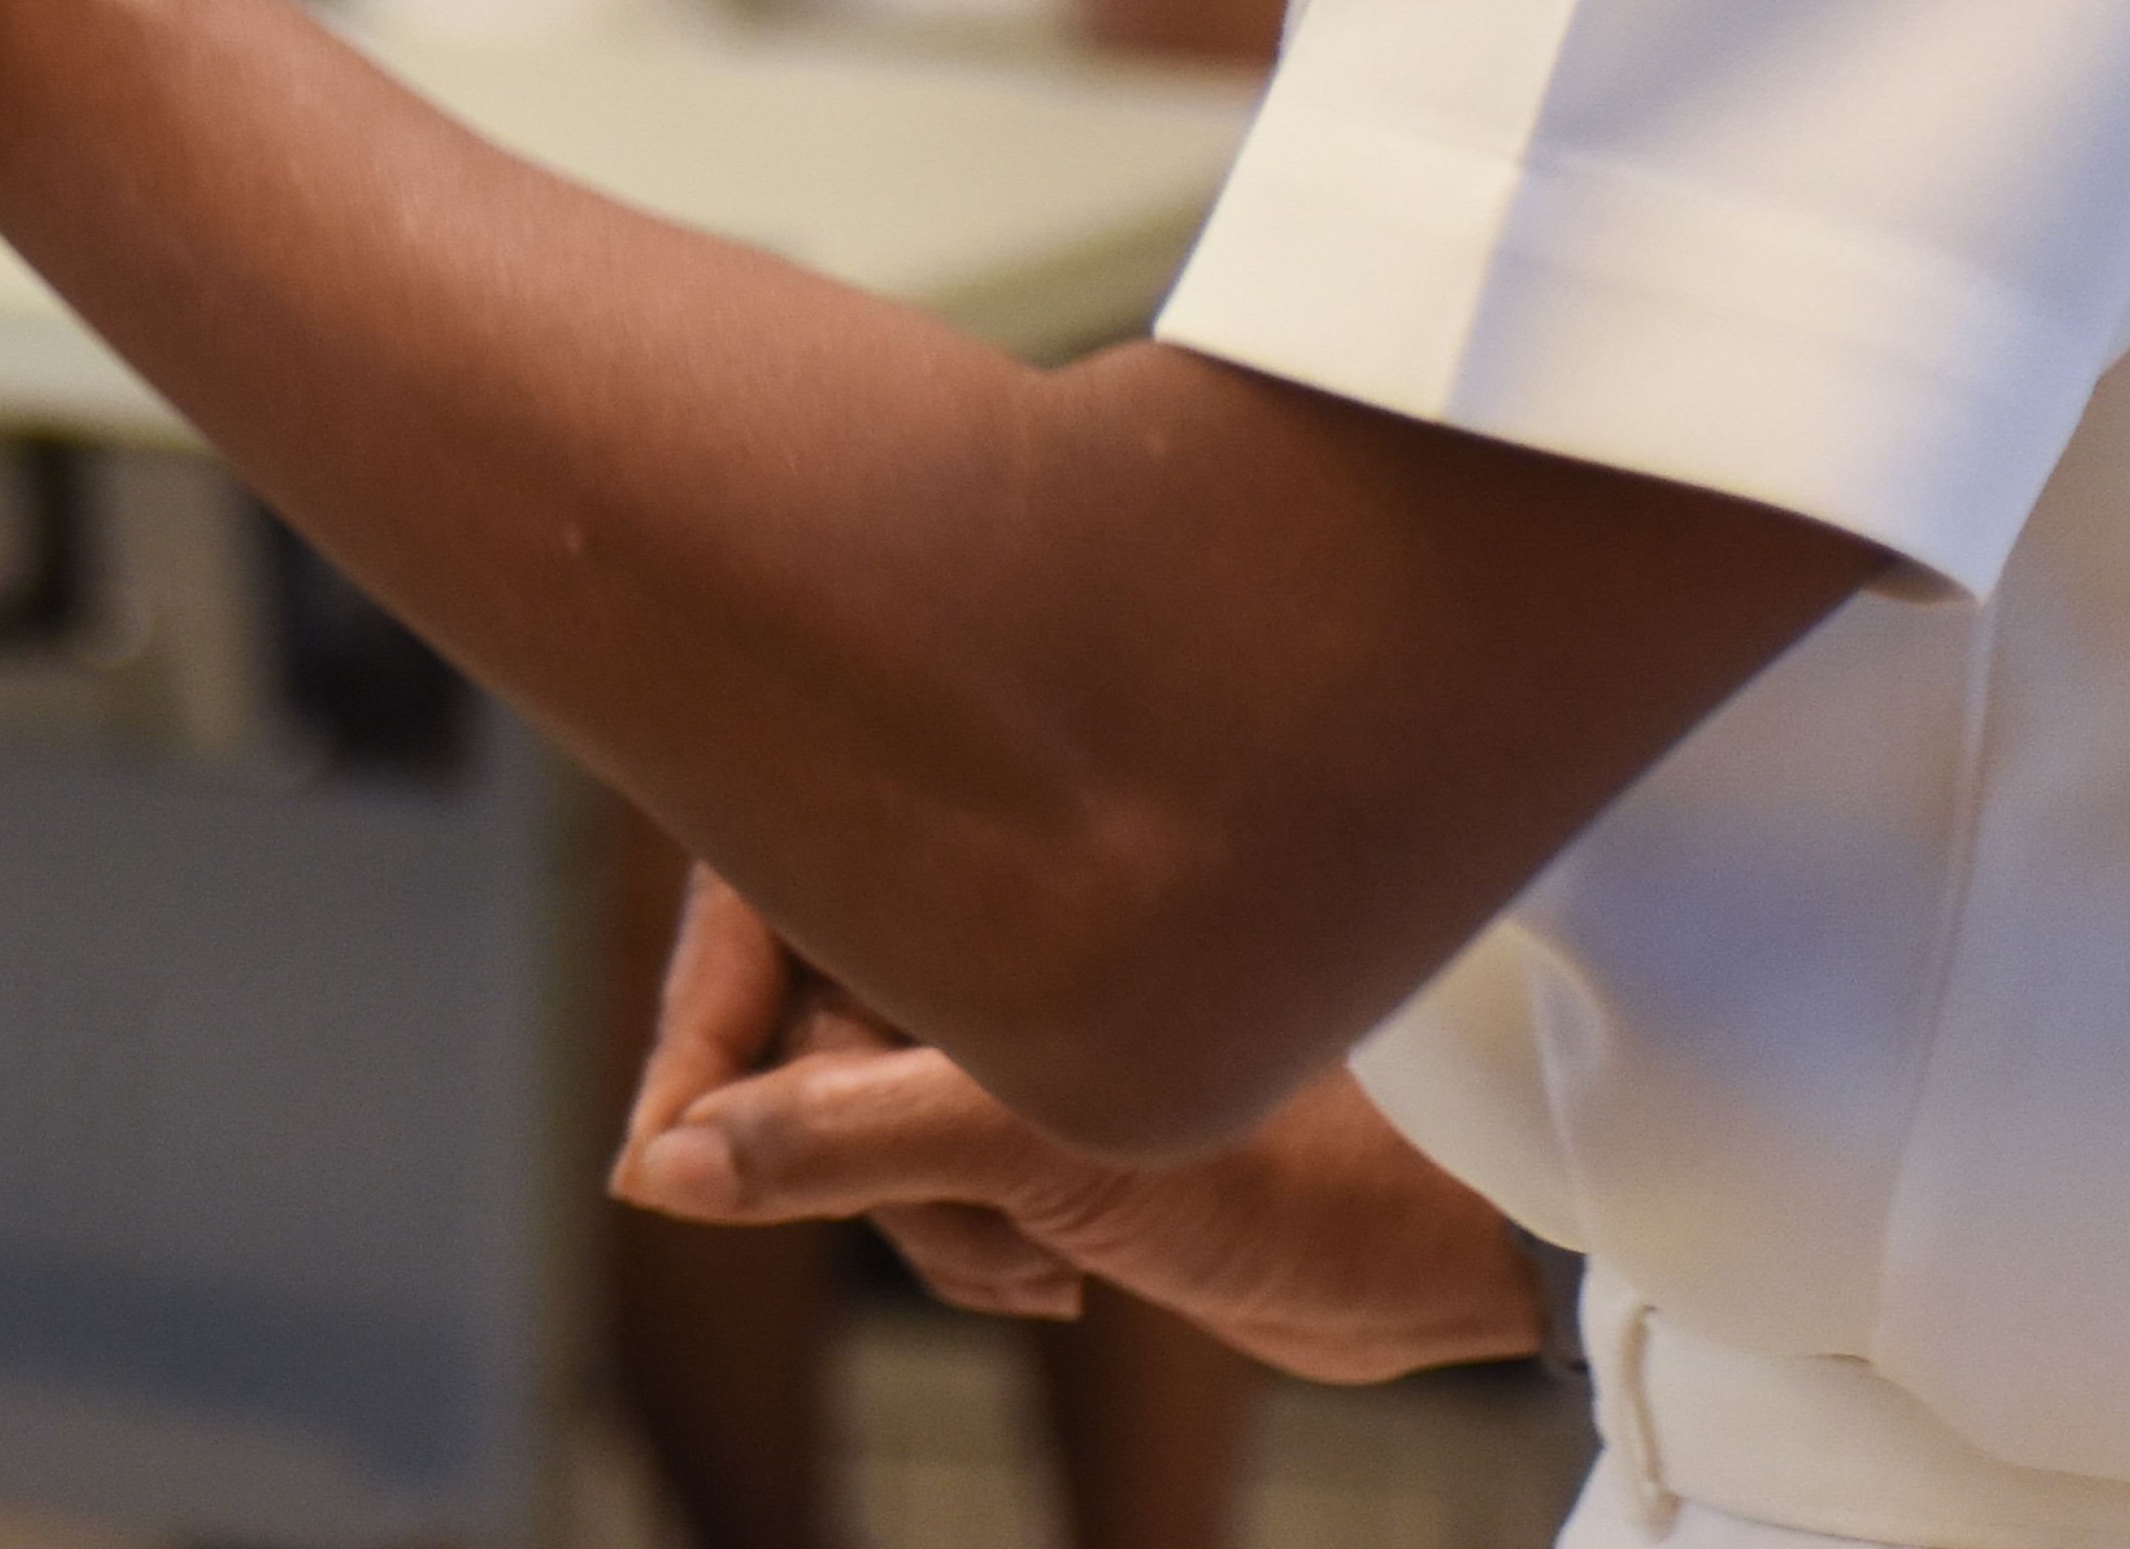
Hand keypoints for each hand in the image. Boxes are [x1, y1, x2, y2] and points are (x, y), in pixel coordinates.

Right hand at [612, 872, 1545, 1383]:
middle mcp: (983, 906)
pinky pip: (917, 1183)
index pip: (752, 899)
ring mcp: (1006, 1006)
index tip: (665, 1155)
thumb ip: (833, 1138)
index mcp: (985, 846)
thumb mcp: (1044, 1141)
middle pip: (789, 1027)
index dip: (696, 1031)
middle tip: (965, 1219)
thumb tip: (663, 1171)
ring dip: (924, 1215)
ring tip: (1047, 1257)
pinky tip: (1062, 1282)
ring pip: (849, 1121)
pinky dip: (969, 1245)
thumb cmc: (1307, 1145)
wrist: (1466, 1240)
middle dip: (838, 1150)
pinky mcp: (1038, 1100)